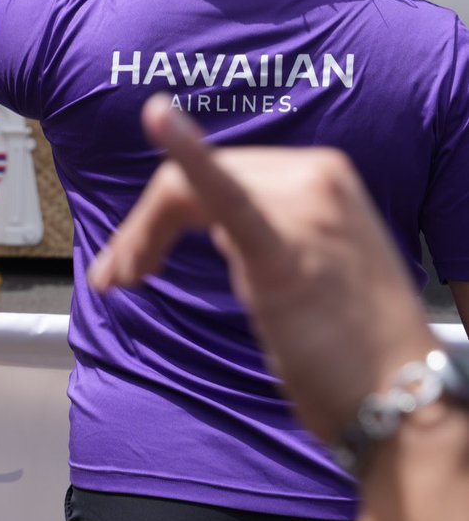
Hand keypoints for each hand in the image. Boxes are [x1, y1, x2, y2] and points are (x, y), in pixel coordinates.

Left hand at [89, 95, 435, 441]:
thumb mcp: (314, 260)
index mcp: (322, 173)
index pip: (222, 171)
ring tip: (121, 278)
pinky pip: (224, 195)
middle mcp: (313, 177)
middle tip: (118, 275)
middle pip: (195, 180)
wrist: (402, 401)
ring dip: (141, 235)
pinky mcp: (281, 251)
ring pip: (186, 195)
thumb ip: (269, 227)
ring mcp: (301, 209)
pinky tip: (158, 119)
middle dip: (145, 227)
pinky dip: (186, 152)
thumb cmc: (356, 342)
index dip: (166, 215)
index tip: (136, 258)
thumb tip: (216, 222)